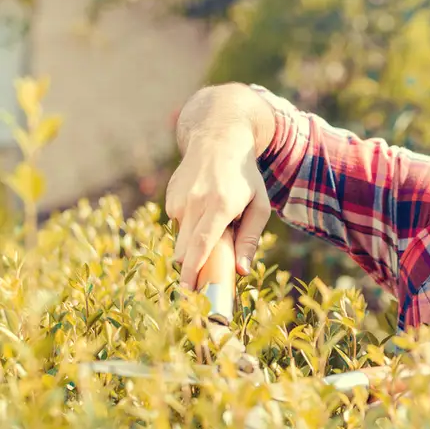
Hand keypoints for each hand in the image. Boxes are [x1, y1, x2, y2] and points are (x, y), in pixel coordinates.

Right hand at [165, 84, 274, 288]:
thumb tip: (241, 270)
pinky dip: (190, 226)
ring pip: (180, 238)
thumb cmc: (245, 176)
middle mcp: (196, 202)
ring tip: (214, 224)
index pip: (202, 243)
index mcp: (220, 205)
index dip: (193, 269)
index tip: (188, 289)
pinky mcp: (170, 197)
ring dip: (194, 243)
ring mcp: (179, 198)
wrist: (218, 139)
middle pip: (184, 249)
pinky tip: (203, 208)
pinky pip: (178, 224)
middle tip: (206, 276)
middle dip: (191, 267)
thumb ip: (250, 238)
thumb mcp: (259, 205)